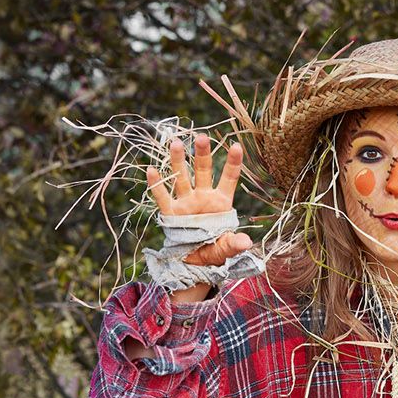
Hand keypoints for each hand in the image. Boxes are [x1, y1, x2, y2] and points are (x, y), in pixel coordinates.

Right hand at [145, 132, 252, 268]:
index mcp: (221, 202)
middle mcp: (203, 197)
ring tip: (176, 143)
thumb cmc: (215, 250)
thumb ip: (234, 243)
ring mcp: (186, 202)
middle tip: (202, 137)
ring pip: (182, 177)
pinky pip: (162, 196)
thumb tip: (246, 243)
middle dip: (202, 154)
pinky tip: (151, 170)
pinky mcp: (171, 212)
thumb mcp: (227, 248)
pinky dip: (157, 184)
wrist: (195, 261)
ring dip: (178, 161)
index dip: (233, 163)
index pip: (229, 179)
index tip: (236, 146)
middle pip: (203, 171)